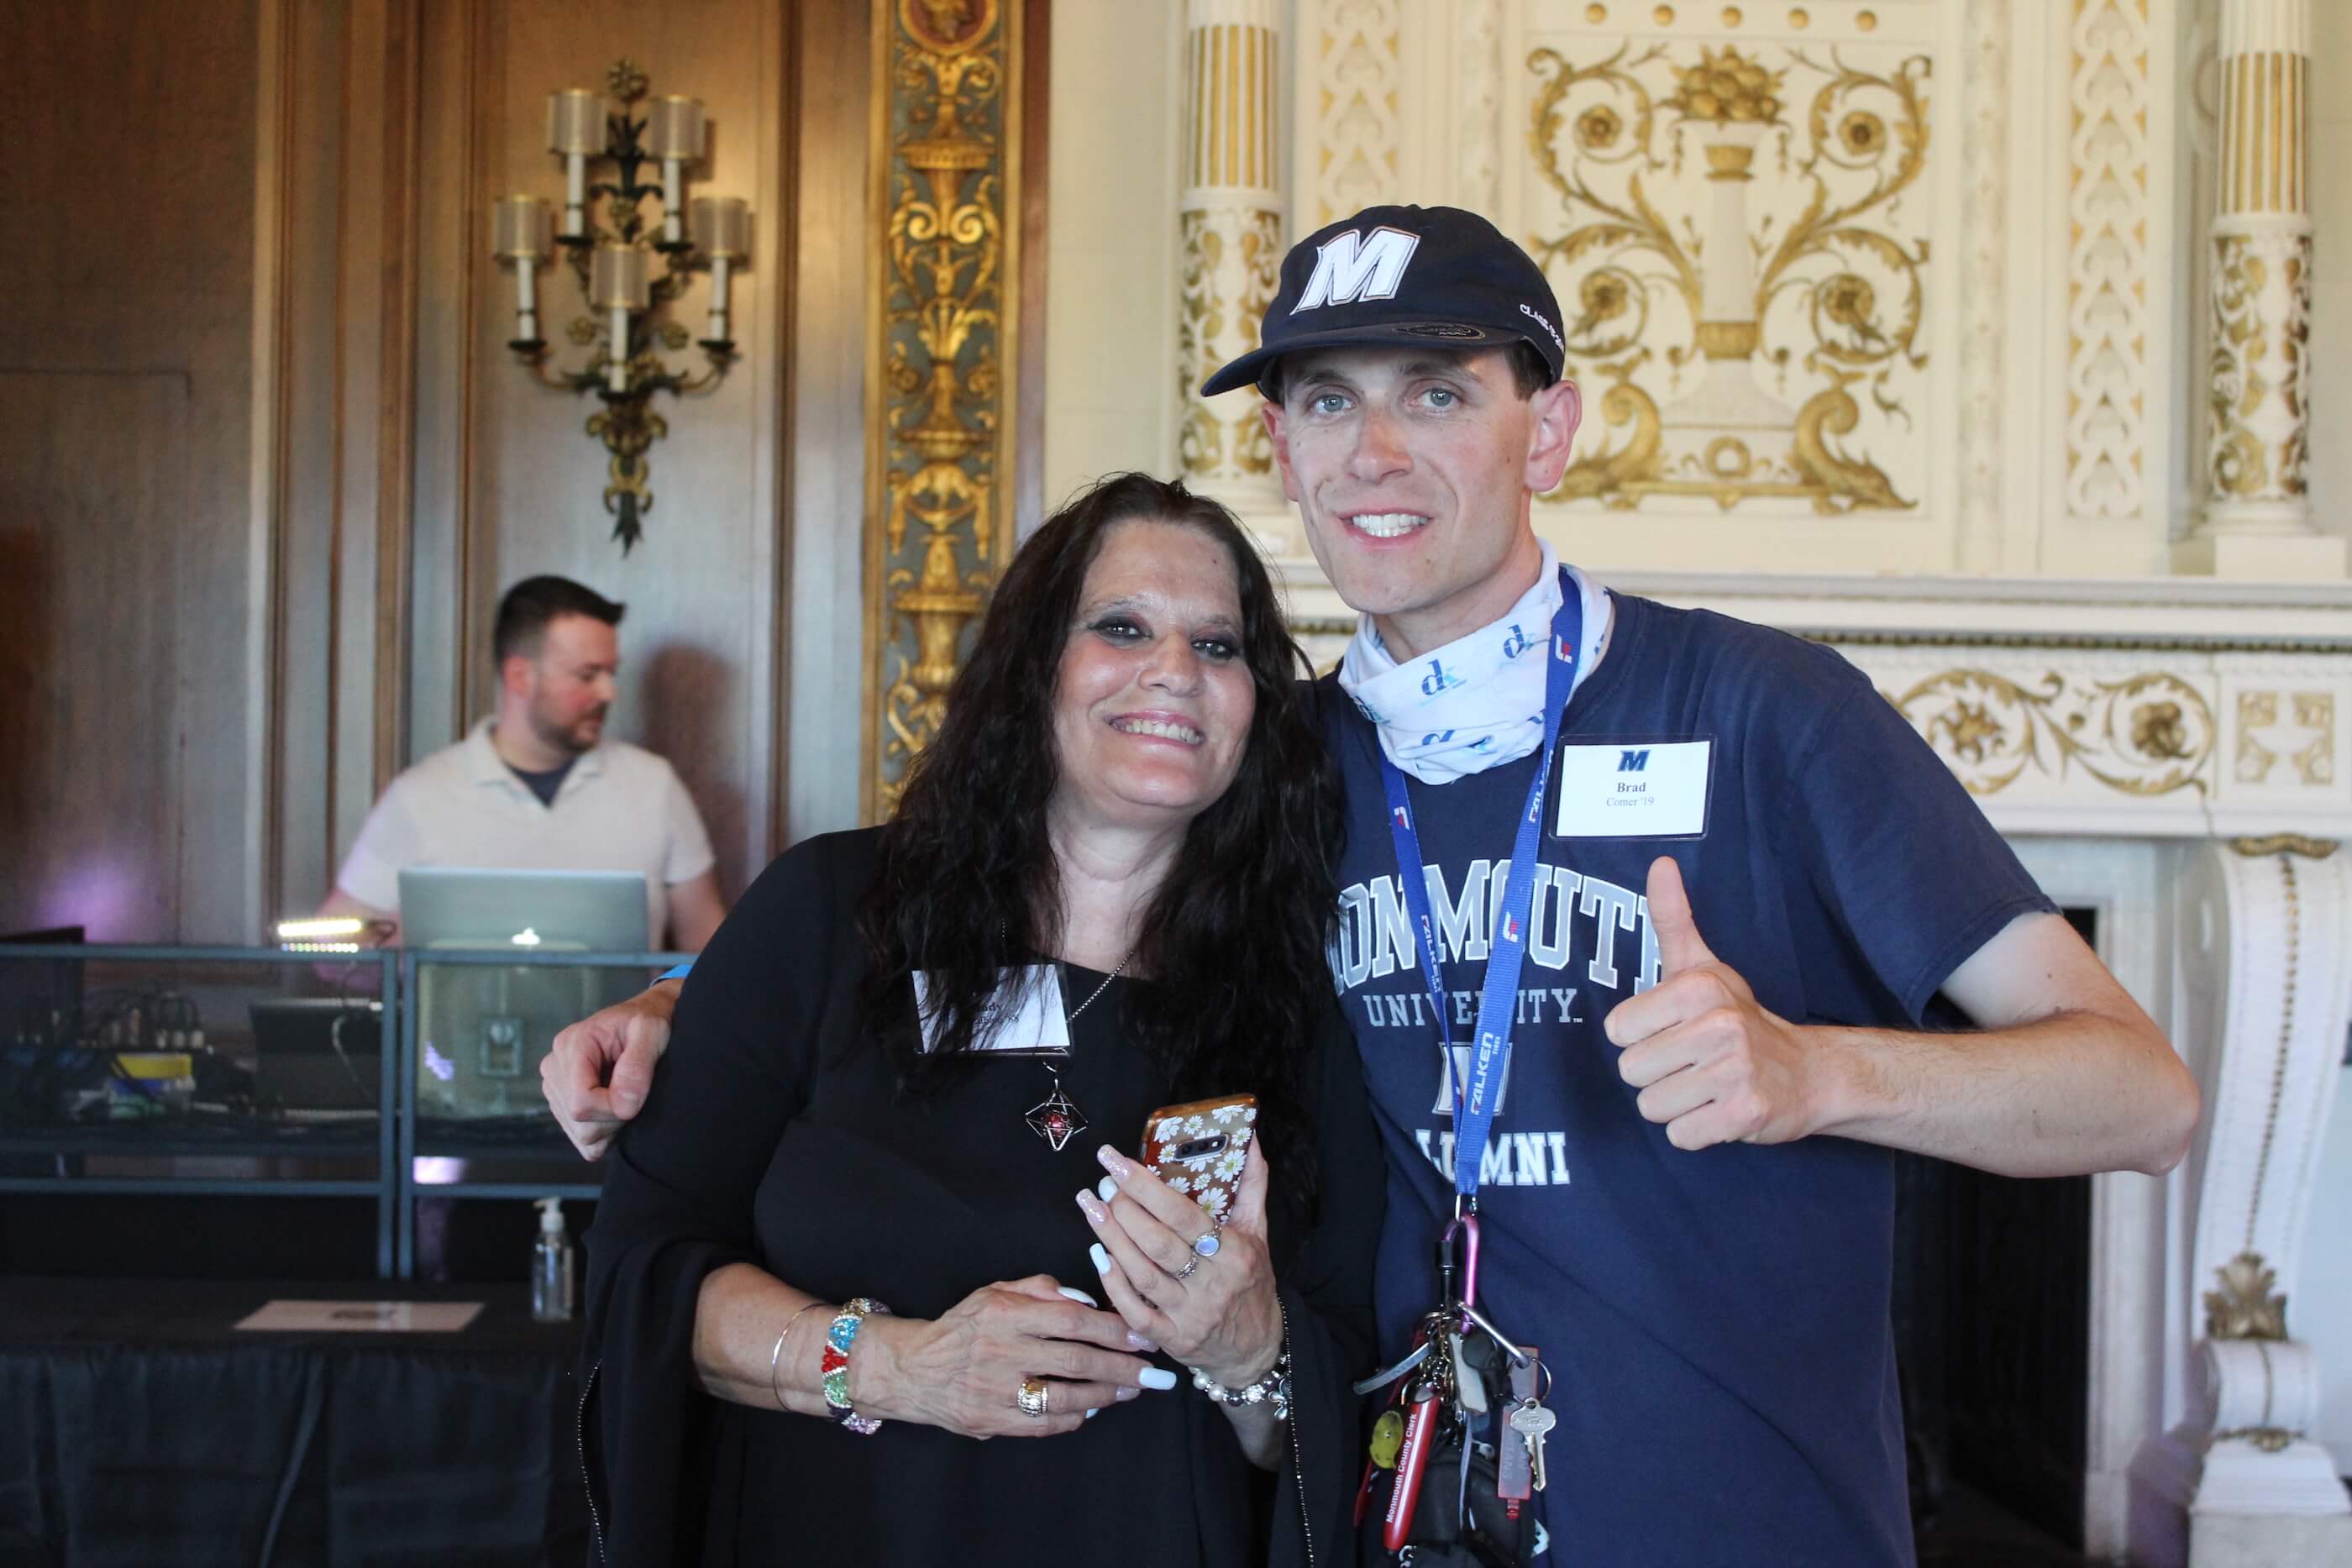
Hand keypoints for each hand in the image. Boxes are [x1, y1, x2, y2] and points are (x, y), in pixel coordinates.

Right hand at [538, 979, 679, 1159]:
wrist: (643, 1023)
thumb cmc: (648, 1022)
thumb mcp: (652, 1030)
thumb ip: (638, 1066)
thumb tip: (623, 1105)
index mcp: (572, 1045)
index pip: (581, 1100)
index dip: (613, 1107)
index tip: (636, 1095)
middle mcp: (555, 1067)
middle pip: (580, 1120)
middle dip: (615, 1116)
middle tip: (634, 1093)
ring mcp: (555, 1088)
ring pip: (581, 1134)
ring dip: (611, 1125)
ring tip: (625, 1096)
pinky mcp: (562, 1105)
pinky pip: (582, 1140)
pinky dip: (605, 1134)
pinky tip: (615, 1109)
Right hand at [850, 1275, 1165, 1437]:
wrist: (914, 1369)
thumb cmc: (963, 1326)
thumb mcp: (996, 1292)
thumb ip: (1042, 1289)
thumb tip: (1087, 1298)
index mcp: (1005, 1314)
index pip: (1072, 1320)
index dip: (1113, 1329)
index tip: (1142, 1337)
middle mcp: (1002, 1352)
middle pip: (1077, 1361)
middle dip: (1123, 1368)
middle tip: (1157, 1374)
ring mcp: (997, 1391)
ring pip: (1065, 1397)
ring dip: (1107, 1395)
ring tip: (1133, 1390)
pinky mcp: (993, 1420)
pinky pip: (1045, 1423)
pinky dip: (1075, 1416)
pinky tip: (1094, 1408)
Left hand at [1078, 1140, 1280, 1389]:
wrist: (1257, 1349)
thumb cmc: (1252, 1282)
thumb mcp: (1258, 1232)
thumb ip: (1252, 1184)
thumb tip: (1249, 1138)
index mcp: (1234, 1253)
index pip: (1183, 1215)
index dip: (1145, 1187)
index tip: (1117, 1161)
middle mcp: (1212, 1285)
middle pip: (1158, 1243)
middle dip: (1123, 1209)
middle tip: (1102, 1184)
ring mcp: (1190, 1316)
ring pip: (1142, 1274)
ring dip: (1111, 1238)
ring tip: (1091, 1207)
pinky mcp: (1172, 1340)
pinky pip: (1135, 1312)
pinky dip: (1114, 1283)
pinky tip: (1098, 1254)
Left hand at [1602, 857, 1822, 1151]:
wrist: (1809, 1073)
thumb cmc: (1740, 1020)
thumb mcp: (1703, 966)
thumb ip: (1672, 919)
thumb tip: (1659, 863)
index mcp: (1696, 988)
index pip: (1618, 1031)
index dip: (1641, 1038)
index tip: (1675, 1034)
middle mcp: (1718, 1025)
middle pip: (1631, 1072)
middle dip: (1657, 1076)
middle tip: (1692, 1065)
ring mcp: (1734, 1070)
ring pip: (1652, 1107)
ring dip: (1676, 1106)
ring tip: (1706, 1087)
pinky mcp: (1746, 1113)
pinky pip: (1681, 1136)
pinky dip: (1697, 1132)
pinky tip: (1720, 1110)